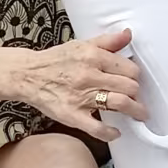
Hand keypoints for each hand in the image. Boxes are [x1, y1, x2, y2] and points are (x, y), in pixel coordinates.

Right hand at [15, 28, 146, 141]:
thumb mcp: (81, 44)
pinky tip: (115, 132)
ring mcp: (81, 96)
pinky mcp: (72, 115)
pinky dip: (110, 132)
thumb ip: (107, 41)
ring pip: (120, 104)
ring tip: (139, 114)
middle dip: (137, 93)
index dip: (135, 75)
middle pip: (129, 86)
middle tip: (136, 97)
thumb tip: (128, 34)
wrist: (28, 74)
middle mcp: (89, 75)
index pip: (129, 68)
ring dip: (135, 111)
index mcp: (92, 56)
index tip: (134, 80)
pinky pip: (98, 128)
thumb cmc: (56, 60)